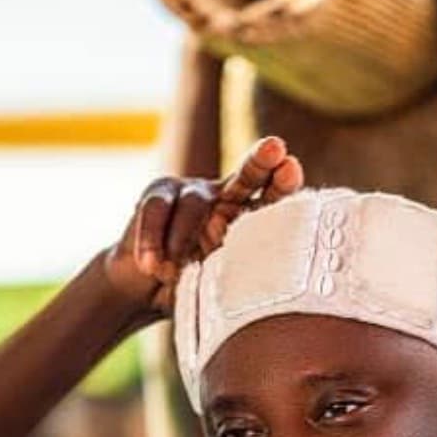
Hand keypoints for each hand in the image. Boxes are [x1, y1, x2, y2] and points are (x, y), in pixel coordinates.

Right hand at [102, 135, 303, 319]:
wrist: (145, 287)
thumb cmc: (193, 288)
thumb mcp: (221, 286)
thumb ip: (238, 277)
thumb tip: (260, 283)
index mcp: (251, 219)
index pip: (272, 200)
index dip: (282, 184)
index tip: (291, 169)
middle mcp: (227, 198)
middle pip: (248, 175)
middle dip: (261, 161)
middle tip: (275, 148)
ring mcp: (193, 191)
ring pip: (195, 204)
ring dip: (183, 239)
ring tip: (173, 272)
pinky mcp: (158, 194)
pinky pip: (158, 211)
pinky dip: (153, 240)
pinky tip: (152, 265)